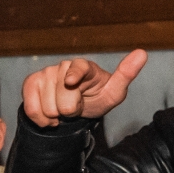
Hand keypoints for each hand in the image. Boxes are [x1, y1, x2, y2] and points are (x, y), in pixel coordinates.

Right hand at [21, 50, 147, 127]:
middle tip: (77, 106)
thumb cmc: (96, 98)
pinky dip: (42, 119)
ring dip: (57, 115)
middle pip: (64, 100)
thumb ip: (125, 75)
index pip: (78, 68)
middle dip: (71, 111)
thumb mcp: (113, 93)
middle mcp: (63, 66)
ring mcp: (45, 73)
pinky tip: (51, 114)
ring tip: (63, 108)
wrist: (74, 110)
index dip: (74, 75)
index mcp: (85, 66)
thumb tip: (142, 52)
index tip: (71, 81)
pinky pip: (32, 109)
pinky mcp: (31, 84)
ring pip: (47, 107)